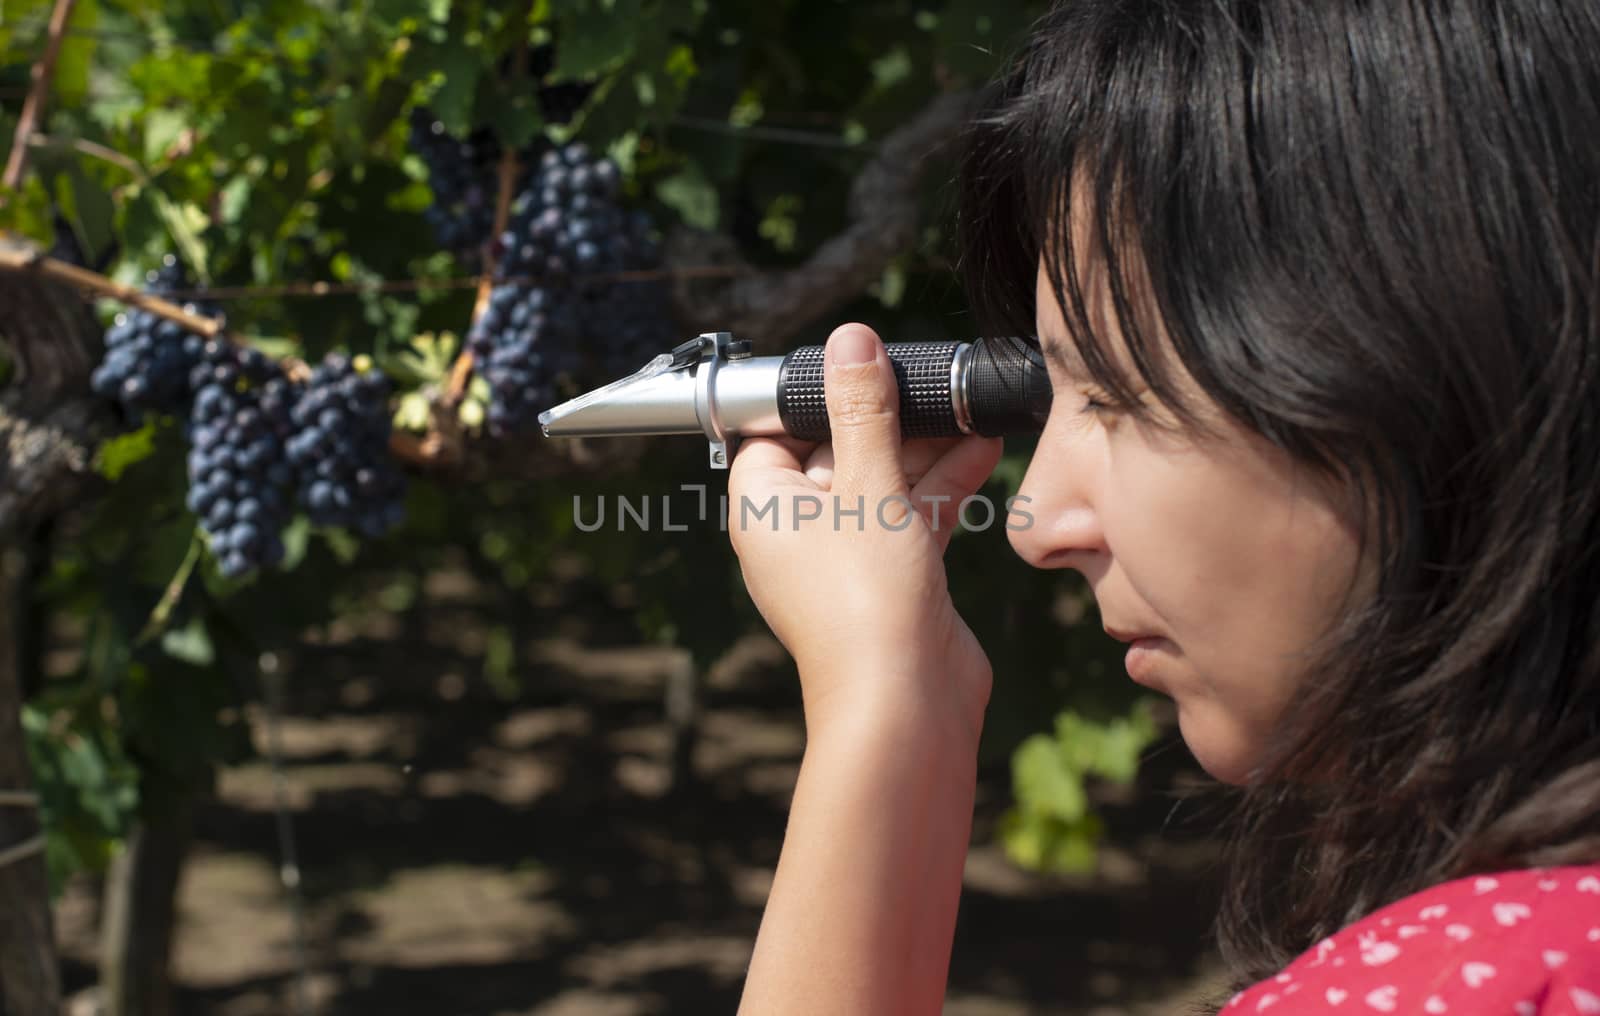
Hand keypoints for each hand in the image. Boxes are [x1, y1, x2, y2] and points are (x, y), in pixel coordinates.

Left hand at [727, 323, 1003, 745]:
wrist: (906, 704)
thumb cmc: (866, 602)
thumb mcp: (868, 485)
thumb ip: (863, 412)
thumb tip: (849, 342)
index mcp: (765, 509)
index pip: (773, 431)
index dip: (812, 395)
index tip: (856, 360)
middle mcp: (799, 532)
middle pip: (836, 450)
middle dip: (885, 414)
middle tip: (925, 374)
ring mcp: (848, 556)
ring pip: (882, 480)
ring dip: (925, 445)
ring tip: (965, 403)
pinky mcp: (893, 576)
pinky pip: (912, 514)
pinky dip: (943, 484)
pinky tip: (982, 447)